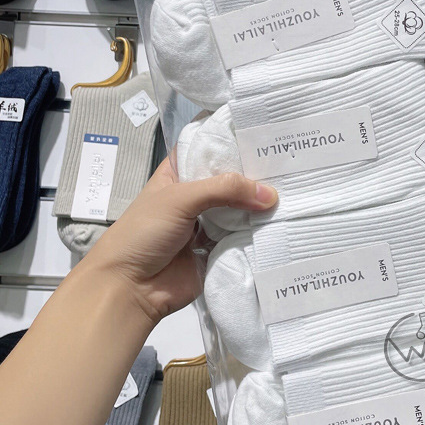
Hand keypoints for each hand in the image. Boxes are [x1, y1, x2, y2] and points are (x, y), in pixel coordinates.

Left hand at [81, 157, 276, 325]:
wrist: (131, 288)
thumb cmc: (143, 234)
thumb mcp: (180, 199)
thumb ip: (224, 189)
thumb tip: (270, 195)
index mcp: (179, 175)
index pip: (209, 150)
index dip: (233, 142)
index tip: (265, 135)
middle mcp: (196, 196)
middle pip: (231, 180)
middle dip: (255, 176)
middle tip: (290, 166)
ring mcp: (209, 224)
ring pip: (241, 209)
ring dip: (260, 206)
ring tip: (293, 193)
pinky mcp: (219, 249)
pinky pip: (244, 237)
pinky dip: (259, 233)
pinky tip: (282, 222)